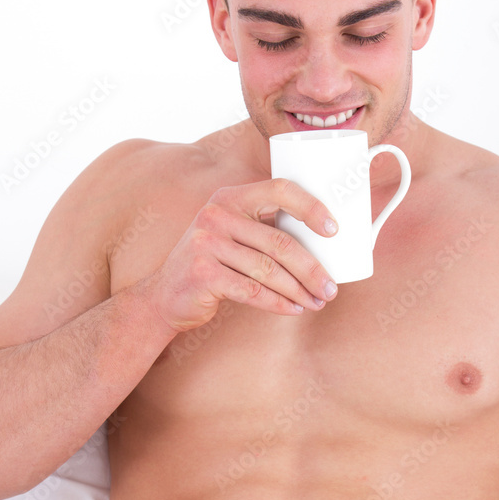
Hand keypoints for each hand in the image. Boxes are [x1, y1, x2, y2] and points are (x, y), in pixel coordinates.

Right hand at [146, 178, 338, 331]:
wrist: (164, 296)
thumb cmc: (213, 265)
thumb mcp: (232, 235)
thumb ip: (264, 229)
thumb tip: (324, 243)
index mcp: (231, 197)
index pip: (279, 190)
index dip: (311, 207)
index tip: (334, 230)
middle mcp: (216, 214)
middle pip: (279, 241)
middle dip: (312, 268)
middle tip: (331, 288)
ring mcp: (206, 244)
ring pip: (269, 270)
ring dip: (299, 290)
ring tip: (317, 302)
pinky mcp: (203, 274)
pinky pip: (253, 291)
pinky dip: (278, 303)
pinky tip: (294, 309)